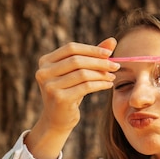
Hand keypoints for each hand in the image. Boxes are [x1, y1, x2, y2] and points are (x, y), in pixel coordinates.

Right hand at [25, 38, 118, 158]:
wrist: (58, 118)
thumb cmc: (70, 91)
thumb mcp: (78, 72)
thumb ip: (93, 55)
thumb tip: (112, 40)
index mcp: (45, 61)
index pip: (71, 48)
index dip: (92, 49)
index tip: (109, 53)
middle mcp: (43, 72)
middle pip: (77, 60)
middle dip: (99, 62)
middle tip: (115, 66)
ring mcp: (50, 86)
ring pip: (83, 74)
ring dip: (101, 74)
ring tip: (113, 76)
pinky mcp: (59, 98)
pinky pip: (86, 87)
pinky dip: (100, 84)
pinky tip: (109, 85)